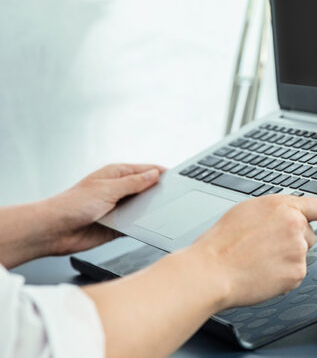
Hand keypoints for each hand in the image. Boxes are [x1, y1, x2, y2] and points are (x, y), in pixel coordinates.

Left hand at [43, 163, 165, 254]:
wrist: (54, 231)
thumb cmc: (72, 205)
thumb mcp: (108, 189)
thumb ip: (133, 183)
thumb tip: (154, 174)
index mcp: (116, 174)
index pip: (146, 170)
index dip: (161, 173)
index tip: (177, 178)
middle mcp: (119, 190)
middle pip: (147, 189)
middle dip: (159, 193)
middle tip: (174, 197)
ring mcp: (119, 208)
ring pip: (144, 208)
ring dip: (150, 211)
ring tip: (163, 212)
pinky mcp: (119, 225)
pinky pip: (137, 224)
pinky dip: (143, 225)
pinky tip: (150, 226)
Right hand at [82, 194, 316, 357]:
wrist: (211, 271)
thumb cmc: (222, 243)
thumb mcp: (248, 211)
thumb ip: (275, 210)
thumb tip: (288, 213)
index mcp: (282, 205)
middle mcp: (295, 225)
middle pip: (309, 235)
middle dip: (294, 241)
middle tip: (266, 248)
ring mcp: (297, 250)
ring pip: (301, 255)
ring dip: (287, 259)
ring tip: (259, 261)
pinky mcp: (296, 273)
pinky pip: (295, 274)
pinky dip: (282, 276)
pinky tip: (262, 273)